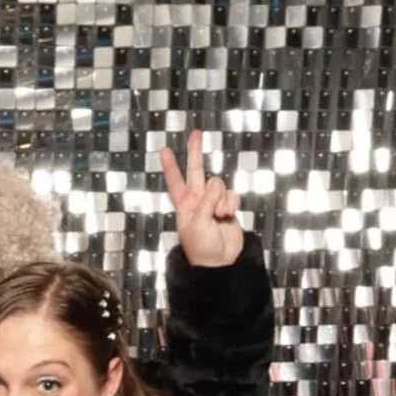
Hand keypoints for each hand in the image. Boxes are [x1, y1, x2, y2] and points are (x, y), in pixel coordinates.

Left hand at [160, 129, 243, 267]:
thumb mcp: (198, 224)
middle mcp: (197, 201)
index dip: (170, 166)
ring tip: (219, 216)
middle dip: (195, 152)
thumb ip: (206, 201)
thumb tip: (215, 183)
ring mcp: (213, 203)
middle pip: (196, 171)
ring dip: (222, 199)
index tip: (164, 149)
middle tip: (196, 133)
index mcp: (184, 206)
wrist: (220, 262)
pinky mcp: (228, 207)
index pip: (175, 182)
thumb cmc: (202, 247)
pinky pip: (231, 195)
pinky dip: (231, 204)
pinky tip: (227, 216)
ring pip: (219, 185)